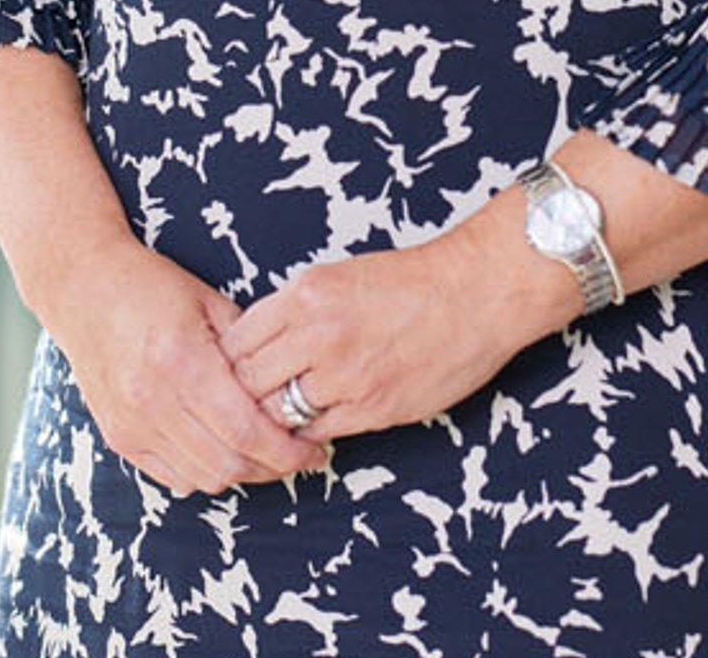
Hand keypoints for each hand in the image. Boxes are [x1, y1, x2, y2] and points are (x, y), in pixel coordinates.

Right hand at [37, 238, 329, 496]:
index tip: (313, 450)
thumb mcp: (210, 301)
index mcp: (183, 361)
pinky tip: (224, 452)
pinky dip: (204, 472)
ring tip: (265, 455)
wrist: (83, 288)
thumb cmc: (152, 286)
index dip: (287, 450)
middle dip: (272, 468)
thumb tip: (292, 387)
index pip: (246, 430)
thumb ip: (250, 347)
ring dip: (241, 474)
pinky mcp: (119, 436)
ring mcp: (131, 423)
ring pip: (202, 477)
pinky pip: (172, 477)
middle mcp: (153, 399)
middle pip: (227, 463)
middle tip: (298, 456)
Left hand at [220, 231, 573, 445]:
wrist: (476, 293)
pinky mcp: (373, 407)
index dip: (232, 358)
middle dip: (247, 391)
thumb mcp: (339, 275)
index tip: (237, 366)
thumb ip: (296, 309)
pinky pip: (318, 432)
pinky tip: (317, 420)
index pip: (238, 340)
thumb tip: (260, 343)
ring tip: (284, 410)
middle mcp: (320, 334)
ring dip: (278, 414)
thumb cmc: (412, 280)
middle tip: (253, 395)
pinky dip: (310, 431)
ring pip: (279, 412)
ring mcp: (346, 375)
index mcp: (307, 294)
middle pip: (250, 381)